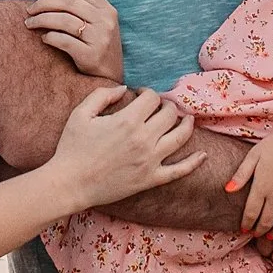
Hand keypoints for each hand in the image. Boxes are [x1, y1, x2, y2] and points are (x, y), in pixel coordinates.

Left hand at [25, 0, 122, 76]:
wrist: (111, 76)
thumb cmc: (102, 44)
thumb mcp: (103, 18)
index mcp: (107, 8)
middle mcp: (105, 21)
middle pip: (68, 3)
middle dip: (44, 3)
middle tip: (29, 9)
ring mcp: (100, 38)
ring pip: (64, 20)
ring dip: (42, 19)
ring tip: (29, 23)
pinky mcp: (91, 56)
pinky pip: (65, 41)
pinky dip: (50, 37)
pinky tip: (43, 38)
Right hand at [49, 87, 202, 211]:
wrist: (69, 183)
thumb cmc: (72, 147)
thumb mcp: (81, 113)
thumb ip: (103, 95)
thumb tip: (124, 88)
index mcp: (127, 120)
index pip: (152, 98)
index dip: (148, 92)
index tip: (141, 95)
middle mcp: (143, 139)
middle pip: (169, 115)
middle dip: (167, 106)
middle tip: (161, 107)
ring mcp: (150, 161)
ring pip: (180, 138)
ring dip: (187, 125)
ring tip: (188, 119)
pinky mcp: (151, 179)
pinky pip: (179, 171)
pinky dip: (194, 162)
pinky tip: (203, 154)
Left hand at [224, 130, 272, 237]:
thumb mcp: (254, 156)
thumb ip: (241, 174)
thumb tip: (227, 190)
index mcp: (261, 187)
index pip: (251, 213)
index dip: (247, 224)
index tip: (244, 229)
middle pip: (267, 221)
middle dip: (259, 230)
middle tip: (256, 235)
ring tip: (271, 236)